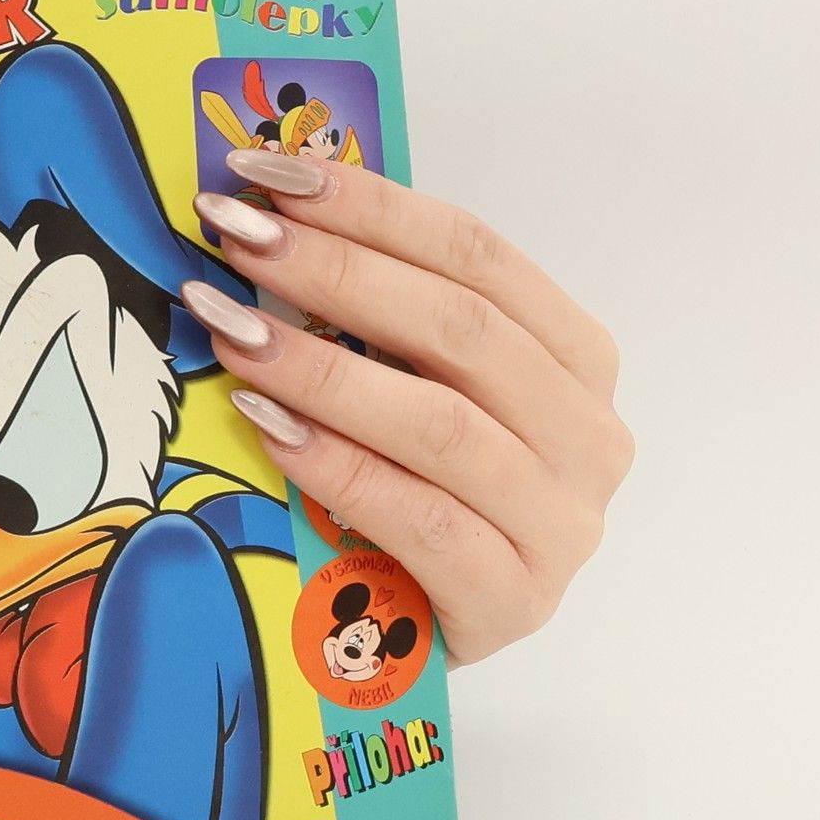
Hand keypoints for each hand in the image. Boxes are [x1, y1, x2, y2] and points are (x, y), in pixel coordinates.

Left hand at [183, 149, 631, 666]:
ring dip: (321, 365)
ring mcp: (561, 524)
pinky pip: (419, 517)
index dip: (369, 204)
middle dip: (333, 269)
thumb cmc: (410, 502)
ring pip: (441, 421)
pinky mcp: (513, 601)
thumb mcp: (410, 393)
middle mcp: (588, 435)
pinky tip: (265, 426)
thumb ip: (379, 320)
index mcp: (574, 361)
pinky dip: (336, 465)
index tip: (265, 172)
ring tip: (230, 328)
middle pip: (458, 327)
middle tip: (234, 235)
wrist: (422, 647)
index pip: (476, 253)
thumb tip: (275, 208)